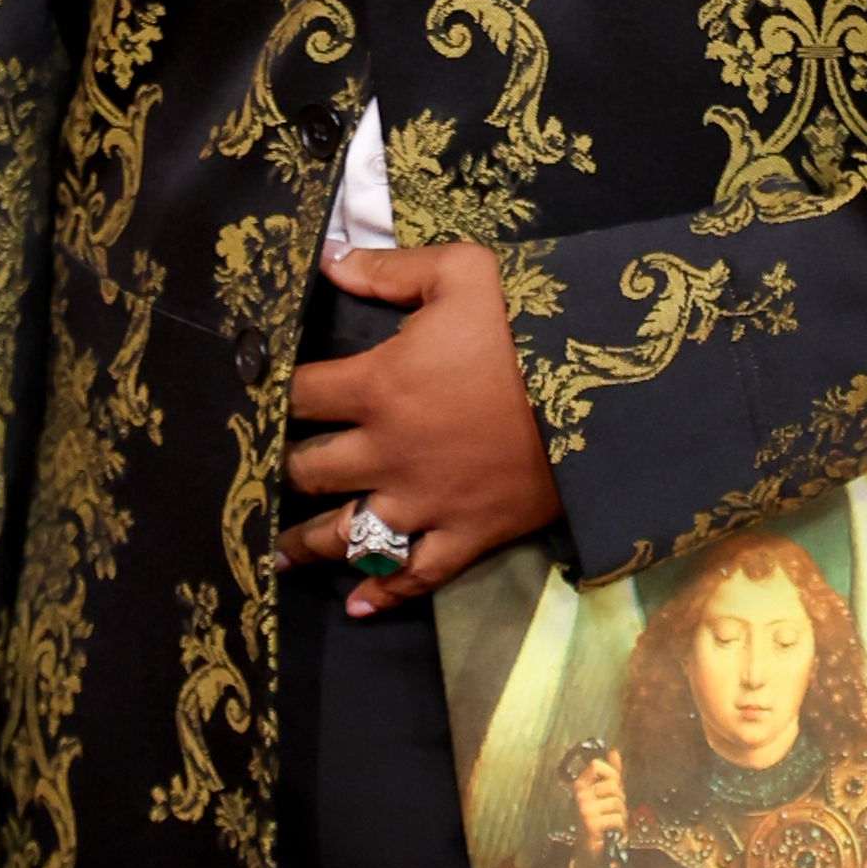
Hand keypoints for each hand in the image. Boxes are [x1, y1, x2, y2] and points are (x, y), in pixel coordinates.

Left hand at [280, 238, 562, 615]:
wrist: (605, 392)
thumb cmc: (528, 327)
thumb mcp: (462, 273)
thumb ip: (389, 269)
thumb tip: (329, 259)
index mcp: (377, 386)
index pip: (300, 395)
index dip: (276, 396)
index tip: (260, 402)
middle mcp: (386, 453)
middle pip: (308, 472)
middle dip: (283, 472)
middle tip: (266, 477)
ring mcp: (423, 502)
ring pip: (345, 535)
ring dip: (307, 545)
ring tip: (279, 552)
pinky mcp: (464, 536)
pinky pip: (414, 575)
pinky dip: (384, 595)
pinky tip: (358, 607)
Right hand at [565, 751, 626, 867]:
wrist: (590, 854)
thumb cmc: (598, 822)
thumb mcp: (605, 795)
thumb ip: (610, 773)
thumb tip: (614, 751)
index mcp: (581, 786)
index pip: (595, 765)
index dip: (611, 772)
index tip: (615, 782)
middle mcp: (579, 796)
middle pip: (611, 784)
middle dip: (620, 797)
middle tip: (617, 808)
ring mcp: (584, 810)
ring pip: (616, 802)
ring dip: (622, 815)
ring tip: (615, 823)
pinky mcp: (591, 825)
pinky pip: (615, 818)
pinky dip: (620, 828)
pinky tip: (615, 833)